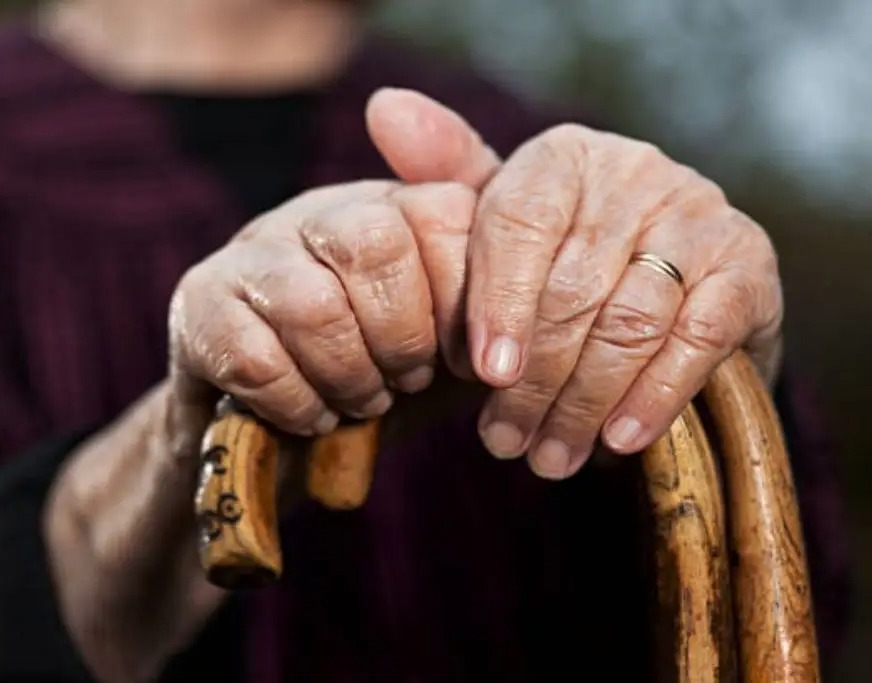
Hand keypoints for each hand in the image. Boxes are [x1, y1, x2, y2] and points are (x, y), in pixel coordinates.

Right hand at [46, 174, 483, 680]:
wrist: (277, 430)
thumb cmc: (381, 372)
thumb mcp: (455, 335)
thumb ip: (503, 295)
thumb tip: (556, 278)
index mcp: (388, 205)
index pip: (444, 215)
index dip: (465, 300)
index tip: (467, 358)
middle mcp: (316, 211)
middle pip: (374, 244)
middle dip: (403, 336)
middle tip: (407, 379)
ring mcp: (250, 254)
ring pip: (312, 303)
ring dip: (350, 375)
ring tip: (361, 401)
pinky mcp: (199, 308)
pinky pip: (256, 358)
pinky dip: (299, 404)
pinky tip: (311, 415)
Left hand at [369, 89, 783, 480]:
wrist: (668, 282)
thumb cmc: (559, 258)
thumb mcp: (500, 219)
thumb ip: (446, 176)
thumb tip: (384, 109)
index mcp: (563, 157)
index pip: (520, 222)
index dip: (498, 303)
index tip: (483, 374)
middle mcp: (635, 172)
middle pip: (572, 285)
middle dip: (535, 379)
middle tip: (506, 442)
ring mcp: (699, 215)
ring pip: (629, 320)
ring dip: (584, 401)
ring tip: (549, 456)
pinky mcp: (747, 266)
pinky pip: (696, 338)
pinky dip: (655, 395)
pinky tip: (619, 440)